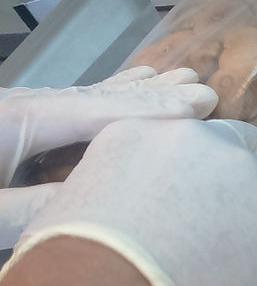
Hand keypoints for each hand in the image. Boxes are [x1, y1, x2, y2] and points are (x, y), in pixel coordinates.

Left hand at [0, 66, 217, 185]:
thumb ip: (42, 207)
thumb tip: (113, 203)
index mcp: (22, 119)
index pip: (102, 111)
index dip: (155, 109)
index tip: (203, 107)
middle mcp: (30, 106)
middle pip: (105, 97)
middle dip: (159, 95)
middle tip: (207, 92)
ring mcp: (25, 109)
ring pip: (94, 95)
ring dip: (142, 90)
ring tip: (182, 78)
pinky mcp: (20, 119)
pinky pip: (76, 101)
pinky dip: (112, 93)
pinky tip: (136, 80)